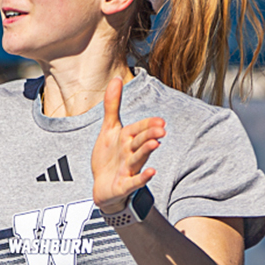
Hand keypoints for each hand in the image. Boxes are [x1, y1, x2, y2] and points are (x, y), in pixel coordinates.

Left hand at [90, 74, 163, 214]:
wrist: (102, 186)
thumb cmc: (109, 157)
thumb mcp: (109, 129)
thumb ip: (113, 105)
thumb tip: (117, 78)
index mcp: (127, 139)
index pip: (139, 129)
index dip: (148, 125)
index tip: (160, 121)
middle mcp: (130, 153)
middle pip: (141, 142)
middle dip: (150, 135)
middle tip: (162, 129)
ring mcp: (128, 169)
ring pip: (138, 159)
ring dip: (146, 151)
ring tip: (155, 144)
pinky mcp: (123, 185)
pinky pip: (133, 181)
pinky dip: (141, 178)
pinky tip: (151, 173)